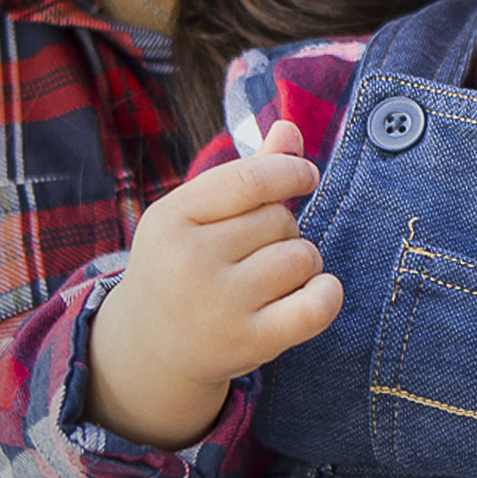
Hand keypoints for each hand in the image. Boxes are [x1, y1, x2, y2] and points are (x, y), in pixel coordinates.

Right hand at [86, 121, 341, 448]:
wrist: (149, 348)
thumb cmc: (184, 264)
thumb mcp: (198, 214)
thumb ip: (248, 173)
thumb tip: (289, 128)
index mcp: (170, 218)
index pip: (254, 178)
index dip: (292, 171)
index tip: (305, 176)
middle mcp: (188, 262)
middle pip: (281, 219)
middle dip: (283, 228)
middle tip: (252, 253)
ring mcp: (217, 306)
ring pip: (302, 257)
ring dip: (302, 263)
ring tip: (269, 279)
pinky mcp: (248, 343)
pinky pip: (317, 306)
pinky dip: (327, 294)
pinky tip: (314, 292)